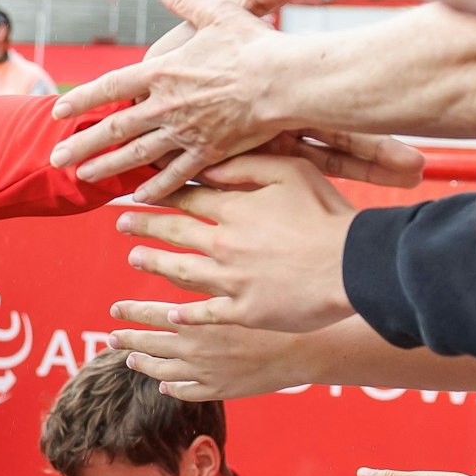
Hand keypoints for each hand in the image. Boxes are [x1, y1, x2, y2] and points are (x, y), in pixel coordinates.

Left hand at [51, 0, 424, 202]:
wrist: (285, 81)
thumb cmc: (254, 44)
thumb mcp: (216, 13)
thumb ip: (186, 0)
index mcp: (163, 71)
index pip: (111, 86)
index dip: (83, 98)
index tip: (58, 110)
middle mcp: (166, 105)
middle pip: (115, 128)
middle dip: (82, 144)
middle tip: (54, 158)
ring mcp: (186, 132)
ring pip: (137, 155)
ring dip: (106, 167)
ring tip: (82, 176)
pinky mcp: (209, 152)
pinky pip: (177, 174)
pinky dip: (157, 187)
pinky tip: (139, 198)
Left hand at [107, 299, 316, 401]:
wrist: (307, 346)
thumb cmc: (273, 308)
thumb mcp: (232, 286)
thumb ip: (200, 280)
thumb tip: (170, 268)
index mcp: (195, 322)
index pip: (151, 315)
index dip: (130, 312)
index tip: (114, 309)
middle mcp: (194, 350)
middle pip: (150, 345)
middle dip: (127, 340)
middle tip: (111, 337)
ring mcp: (206, 373)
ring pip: (163, 373)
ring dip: (144, 365)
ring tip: (131, 359)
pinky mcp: (221, 390)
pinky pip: (188, 392)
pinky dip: (173, 389)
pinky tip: (165, 386)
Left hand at [117, 154, 356, 333]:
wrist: (354, 266)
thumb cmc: (329, 216)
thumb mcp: (292, 173)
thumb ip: (248, 165)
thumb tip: (211, 162)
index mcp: (234, 210)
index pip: (187, 198)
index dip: (160, 194)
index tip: (138, 192)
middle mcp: (224, 245)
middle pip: (174, 233)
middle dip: (144, 225)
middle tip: (120, 223)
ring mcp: (231, 280)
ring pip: (180, 272)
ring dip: (153, 264)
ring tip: (134, 259)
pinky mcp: (245, 311)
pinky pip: (206, 313)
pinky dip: (186, 313)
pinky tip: (170, 313)